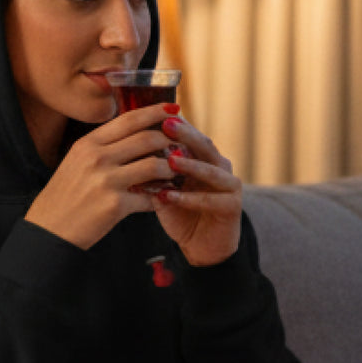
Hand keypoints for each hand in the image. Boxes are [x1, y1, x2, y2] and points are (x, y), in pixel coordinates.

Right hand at [23, 104, 173, 250]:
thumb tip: (134, 136)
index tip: (173, 109)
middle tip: (181, 145)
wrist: (50, 229)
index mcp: (88, 144)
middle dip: (170, 140)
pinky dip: (161, 197)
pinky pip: (149, 197)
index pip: (128, 119)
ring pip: (153, 165)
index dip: (155, 111)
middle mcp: (97, 157)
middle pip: (146, 138)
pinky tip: (165, 197)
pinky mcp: (115, 205)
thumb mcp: (76, 162)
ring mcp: (106, 180)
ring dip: (170, 168)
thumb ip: (102, 148)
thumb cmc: (65, 197)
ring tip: (176, 172)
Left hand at [151, 114, 242, 267]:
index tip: (151, 115)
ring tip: (169, 160)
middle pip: (203, 144)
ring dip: (190, 164)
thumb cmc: (181, 215)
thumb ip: (153, 172)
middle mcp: (219, 166)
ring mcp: (229, 184)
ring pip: (210, 169)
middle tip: (166, 124)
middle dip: (185, 134)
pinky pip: (209, 199)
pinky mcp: (233, 206)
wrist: (201, 247)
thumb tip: (129, 151)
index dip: (172, 125)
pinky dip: (189, 198)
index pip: (189, 135)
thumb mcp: (163, 189)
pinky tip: (170, 196)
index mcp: (203, 158)